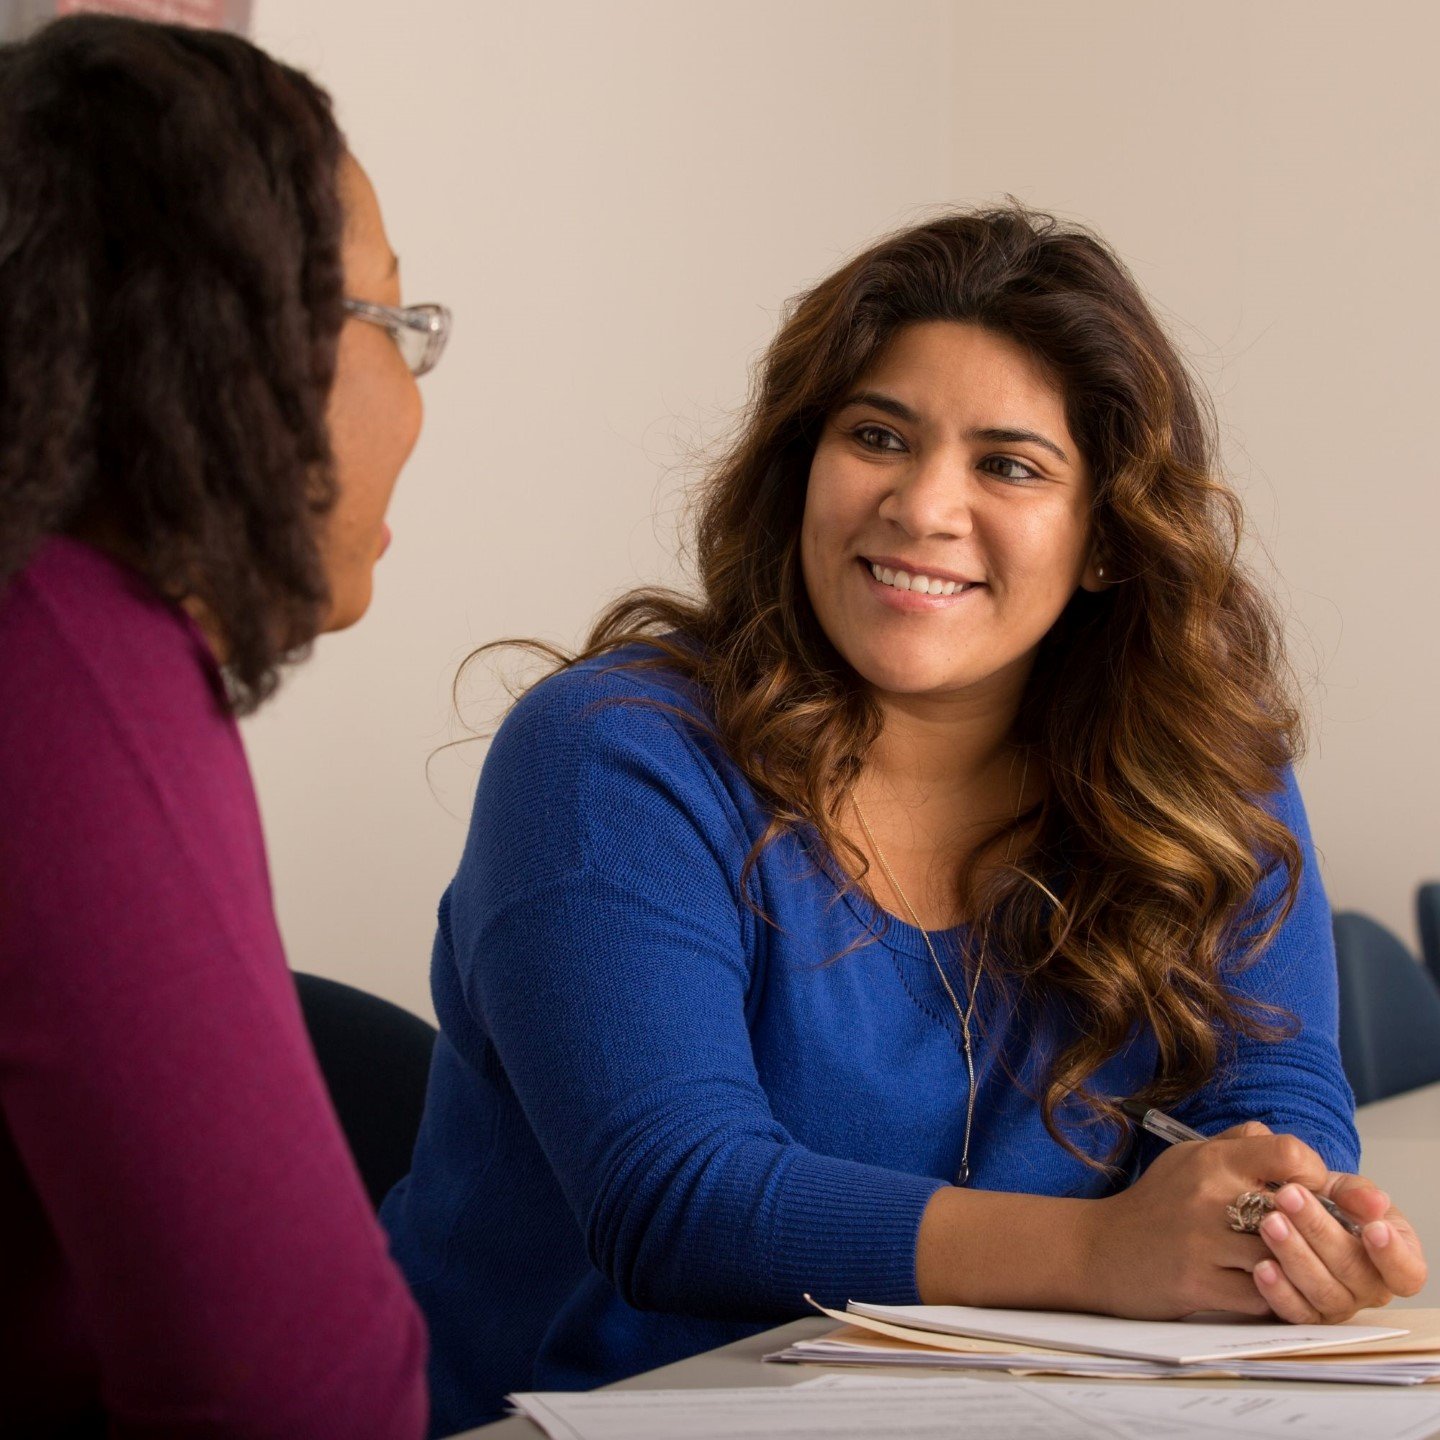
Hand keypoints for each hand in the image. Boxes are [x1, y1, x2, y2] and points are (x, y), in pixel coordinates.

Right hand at [1082, 1123, 1336, 1319]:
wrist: (1098, 1249)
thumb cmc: (1154, 1204)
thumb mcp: (1188, 1157)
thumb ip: (1240, 1144)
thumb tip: (1290, 1146)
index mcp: (1211, 1159)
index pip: (1289, 1153)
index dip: (1313, 1173)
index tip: (1309, 1191)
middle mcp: (1209, 1195)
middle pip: (1296, 1210)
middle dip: (1318, 1227)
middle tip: (1323, 1236)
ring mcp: (1203, 1242)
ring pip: (1285, 1257)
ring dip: (1300, 1266)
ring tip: (1300, 1265)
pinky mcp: (1199, 1284)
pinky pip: (1264, 1296)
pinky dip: (1278, 1296)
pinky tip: (1273, 1289)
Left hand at [1244, 1126, 1427, 1322]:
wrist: (1291, 1212)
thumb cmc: (1329, 1203)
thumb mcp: (1344, 1190)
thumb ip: (1358, 1194)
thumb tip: (1375, 1202)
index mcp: (1394, 1259)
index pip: (1407, 1272)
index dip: (1393, 1255)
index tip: (1372, 1228)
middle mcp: (1370, 1289)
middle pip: (1355, 1273)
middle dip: (1320, 1232)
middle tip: (1289, 1197)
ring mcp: (1339, 1305)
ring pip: (1323, 1291)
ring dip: (1294, 1255)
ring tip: (1269, 1222)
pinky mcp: (1306, 1313)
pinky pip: (1295, 1311)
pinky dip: (1278, 1291)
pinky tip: (1262, 1267)